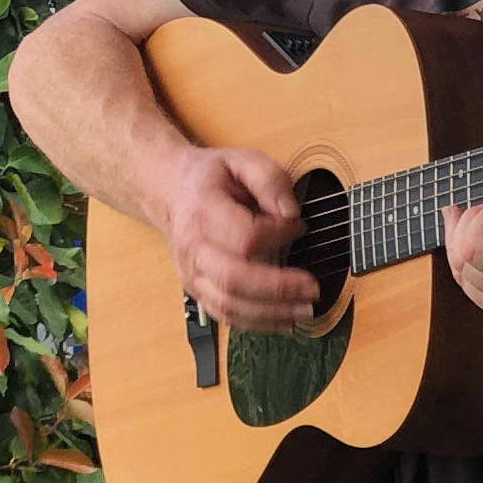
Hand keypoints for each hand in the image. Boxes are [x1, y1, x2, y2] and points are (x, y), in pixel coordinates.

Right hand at [160, 141, 316, 329]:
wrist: (170, 191)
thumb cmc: (209, 178)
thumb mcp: (241, 159)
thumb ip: (270, 180)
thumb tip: (291, 213)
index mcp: (203, 211)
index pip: (244, 235)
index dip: (278, 235)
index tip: (300, 227)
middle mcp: (193, 247)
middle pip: (233, 278)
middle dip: (278, 288)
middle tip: (313, 288)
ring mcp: (192, 273)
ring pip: (228, 305)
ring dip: (270, 313)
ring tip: (304, 311)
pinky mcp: (197, 290)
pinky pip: (225, 315)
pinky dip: (256, 323)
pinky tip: (284, 321)